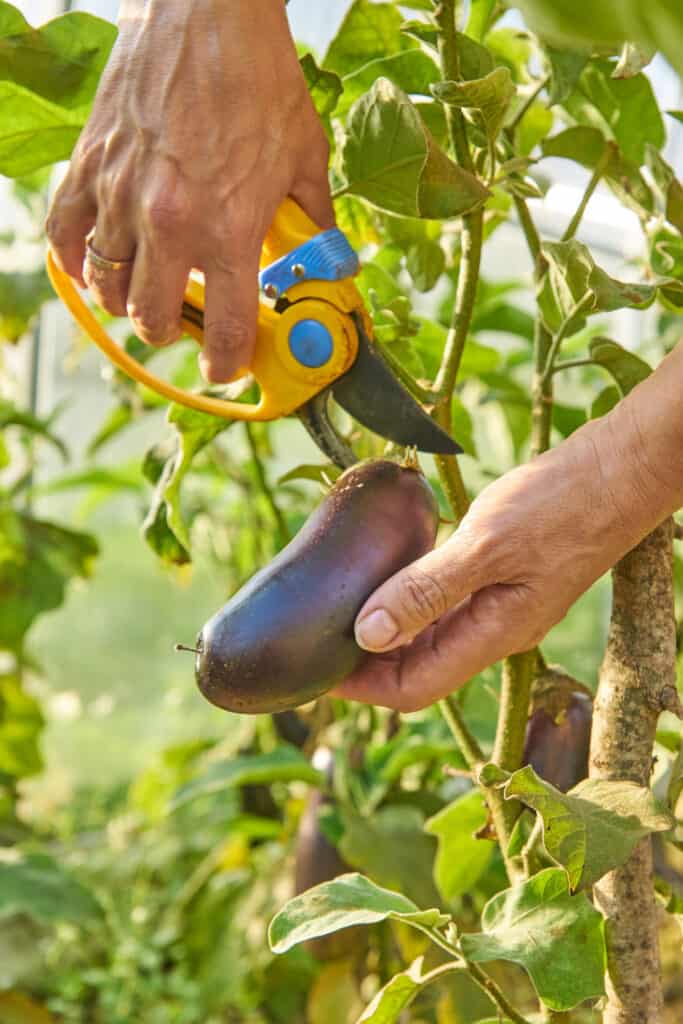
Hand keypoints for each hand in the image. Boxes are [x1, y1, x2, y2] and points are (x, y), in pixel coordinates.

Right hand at [46, 0, 332, 381]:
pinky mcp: (89, 168)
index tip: (227, 366)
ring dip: (127, 303)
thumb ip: (313, 223)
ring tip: (145, 293)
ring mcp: (121, 197)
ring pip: (107, 288)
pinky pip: (65, 238)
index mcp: (228, 229)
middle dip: (172, 333)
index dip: (226, 362)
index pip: (223, 329)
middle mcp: (169, 223)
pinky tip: (97, 265)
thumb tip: (328, 263)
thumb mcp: (305, 157)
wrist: (206, 11)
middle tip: (187, 323)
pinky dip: (77, 263)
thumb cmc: (260, 80)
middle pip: (152, 320)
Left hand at [334, 405, 673, 711]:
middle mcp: (495, 632)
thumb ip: (426, 590)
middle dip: (366, 662)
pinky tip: (388, 573)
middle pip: (418, 668)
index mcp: (493, 636)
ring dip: (385, 630)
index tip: (317, 665)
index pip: (414, 687)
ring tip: (339, 606)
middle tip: (316, 634)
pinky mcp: (502, 579)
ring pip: (431, 637)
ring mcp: (500, 607)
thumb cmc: (560, 505)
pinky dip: (411, 598)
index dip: (362, 685)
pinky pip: (446, 605)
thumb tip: (367, 635)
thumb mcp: (486, 545)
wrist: (618, 472)